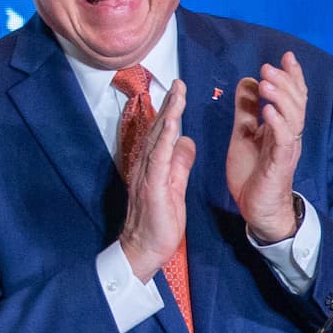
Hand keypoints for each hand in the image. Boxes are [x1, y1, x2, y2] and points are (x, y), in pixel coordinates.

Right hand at [112, 72, 194, 275]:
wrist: (145, 250)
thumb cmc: (159, 222)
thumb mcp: (175, 187)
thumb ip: (180, 164)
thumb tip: (187, 141)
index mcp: (154, 165)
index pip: (163, 133)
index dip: (171, 110)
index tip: (179, 90)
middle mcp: (146, 166)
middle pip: (158, 129)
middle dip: (169, 104)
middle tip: (178, 81)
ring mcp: (146, 175)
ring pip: (157, 139)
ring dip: (167, 115)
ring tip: (176, 94)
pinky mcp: (151, 188)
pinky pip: (158, 160)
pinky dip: (164, 140)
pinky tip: (172, 124)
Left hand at [228, 51, 307, 244]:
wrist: (257, 210)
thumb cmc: (253, 175)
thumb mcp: (244, 134)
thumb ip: (246, 110)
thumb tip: (247, 81)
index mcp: (282, 128)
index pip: (293, 97)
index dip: (292, 76)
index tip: (287, 56)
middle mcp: (289, 136)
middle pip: (297, 103)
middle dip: (284, 81)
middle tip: (267, 66)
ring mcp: (286, 149)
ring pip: (293, 117)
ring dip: (280, 97)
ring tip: (266, 82)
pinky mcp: (280, 164)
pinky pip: (284, 140)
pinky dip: (277, 123)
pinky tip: (267, 110)